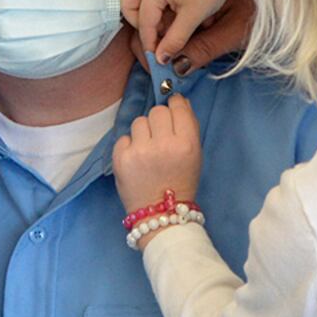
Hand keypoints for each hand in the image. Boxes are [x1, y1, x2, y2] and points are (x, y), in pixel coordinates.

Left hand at [112, 95, 202, 247]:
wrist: (160, 215)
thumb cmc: (181, 183)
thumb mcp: (195, 156)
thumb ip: (189, 128)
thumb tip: (179, 101)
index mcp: (186, 144)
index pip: (178, 107)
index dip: (175, 105)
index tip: (173, 110)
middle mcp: (163, 144)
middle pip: (157, 111)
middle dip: (159, 121)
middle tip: (160, 136)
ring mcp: (140, 151)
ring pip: (139, 121)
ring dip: (143, 132)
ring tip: (147, 149)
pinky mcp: (121, 158)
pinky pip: (124, 137)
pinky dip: (129, 146)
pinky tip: (136, 159)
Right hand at [122, 0, 259, 67]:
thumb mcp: (193, 17)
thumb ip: (174, 40)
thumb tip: (161, 58)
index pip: (144, 21)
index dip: (150, 41)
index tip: (156, 54)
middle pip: (127, 2)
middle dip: (139, 20)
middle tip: (156, 32)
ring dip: (139, 3)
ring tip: (160, 15)